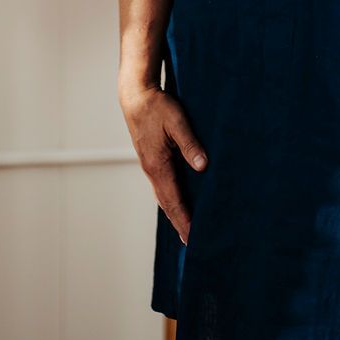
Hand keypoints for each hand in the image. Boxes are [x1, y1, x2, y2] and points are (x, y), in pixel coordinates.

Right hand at [119, 83, 206, 244]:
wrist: (136, 97)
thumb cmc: (157, 106)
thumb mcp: (177, 121)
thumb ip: (190, 144)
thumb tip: (203, 167)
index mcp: (158, 165)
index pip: (174, 200)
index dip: (184, 219)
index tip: (192, 238)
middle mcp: (152, 170)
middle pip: (167, 203)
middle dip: (179, 222)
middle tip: (191, 242)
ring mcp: (150, 166)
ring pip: (163, 195)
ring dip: (174, 212)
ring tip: (185, 227)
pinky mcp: (151, 159)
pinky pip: (161, 185)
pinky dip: (170, 198)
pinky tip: (177, 200)